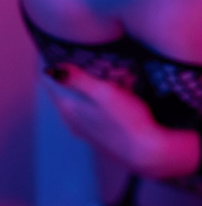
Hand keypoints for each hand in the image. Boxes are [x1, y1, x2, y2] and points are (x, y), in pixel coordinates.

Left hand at [43, 64, 200, 178]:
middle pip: (66, 90)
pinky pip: (95, 109)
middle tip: (93, 60)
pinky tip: (123, 93)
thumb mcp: (104, 92)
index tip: (66, 53)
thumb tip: (53, 69)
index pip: (50, 84)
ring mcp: (86, 130)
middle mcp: (73, 121)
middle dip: (77, 74)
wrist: (147, 151)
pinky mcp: (101, 134)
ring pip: (82, 100)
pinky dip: (103, 98)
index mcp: (69, 109)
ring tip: (114, 76)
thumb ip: (77, 79)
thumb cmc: (127, 120)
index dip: (55, 66)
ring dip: (93, 86)